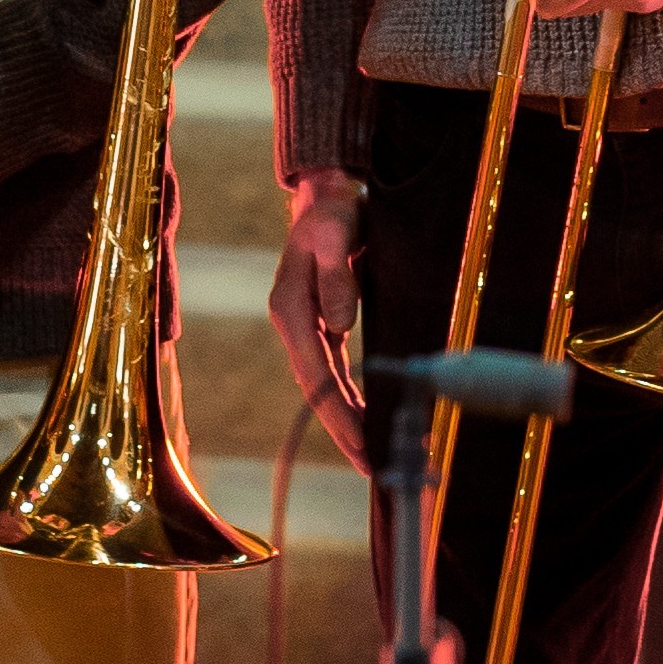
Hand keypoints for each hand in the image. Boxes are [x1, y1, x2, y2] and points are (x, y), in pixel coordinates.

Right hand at [269, 169, 368, 468]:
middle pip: (316, 389)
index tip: (361, 441)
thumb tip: (341, 323)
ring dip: (346, 422)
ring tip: (371, 460)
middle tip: (373, 468)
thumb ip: (334, 272)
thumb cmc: (334, 210)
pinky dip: (350, 399)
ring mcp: (307, 328)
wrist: (328, 195)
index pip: (315, 373)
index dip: (337, 410)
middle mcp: (293, 324)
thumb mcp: (335, 230)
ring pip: (325, 386)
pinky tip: (366, 421)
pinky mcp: (324, 326)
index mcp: (290, 308)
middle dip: (342, 430)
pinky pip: (335, 372)